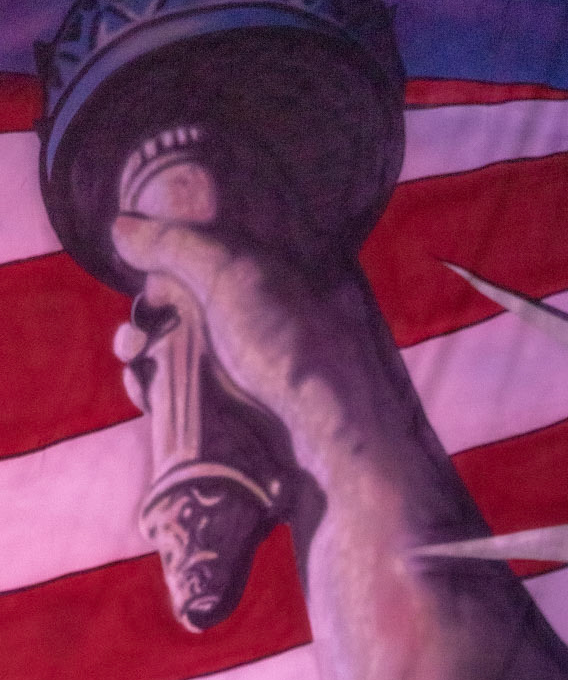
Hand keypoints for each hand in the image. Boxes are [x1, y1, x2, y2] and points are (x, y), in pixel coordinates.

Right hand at [110, 212, 429, 507]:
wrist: (333, 452)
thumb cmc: (294, 353)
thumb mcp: (234, 275)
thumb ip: (176, 243)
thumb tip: (122, 228)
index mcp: (282, 276)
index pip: (214, 252)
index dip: (172, 257)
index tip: (145, 268)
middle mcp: (271, 320)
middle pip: (191, 304)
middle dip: (150, 312)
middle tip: (135, 330)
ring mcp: (259, 372)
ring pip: (184, 354)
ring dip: (144, 352)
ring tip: (132, 357)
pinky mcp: (246, 419)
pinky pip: (191, 399)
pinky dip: (160, 391)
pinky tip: (144, 392)